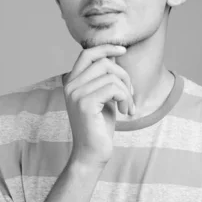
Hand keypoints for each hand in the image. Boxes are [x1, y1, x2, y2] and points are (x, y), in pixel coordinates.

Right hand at [64, 44, 134, 167]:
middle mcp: (70, 85)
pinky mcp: (85, 104)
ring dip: (127, 91)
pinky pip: (113, 89)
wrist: (92, 153)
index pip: (87, 53)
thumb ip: (105, 77)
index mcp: (71, 82)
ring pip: (111, 76)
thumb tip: (114, 54)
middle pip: (103, 62)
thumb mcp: (104, 97)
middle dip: (123, 75)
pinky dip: (125, 99)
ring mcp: (76, 94)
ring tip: (128, 107)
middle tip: (130, 93)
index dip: (106, 48)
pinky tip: (126, 112)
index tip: (123, 50)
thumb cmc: (99, 126)